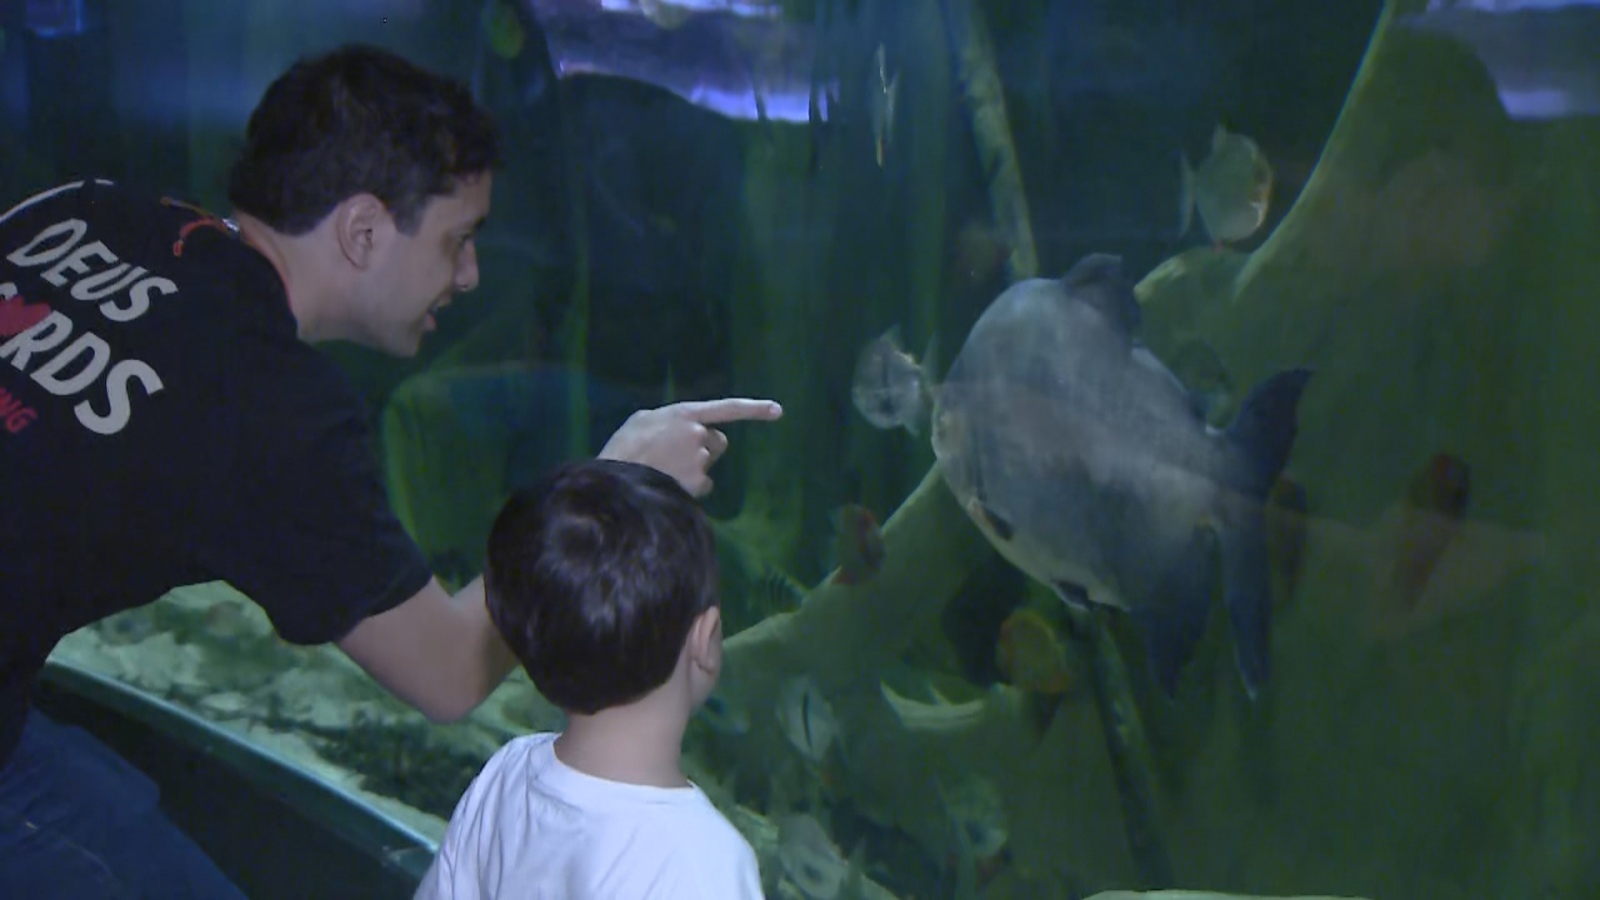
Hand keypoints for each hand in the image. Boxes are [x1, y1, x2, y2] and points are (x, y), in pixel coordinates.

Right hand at [597, 398, 782, 496]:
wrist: (616, 481)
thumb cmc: (622, 448)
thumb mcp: (641, 421)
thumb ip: (668, 420)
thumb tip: (677, 429)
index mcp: (684, 413)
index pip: (727, 408)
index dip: (754, 409)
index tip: (779, 411)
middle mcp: (697, 433)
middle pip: (718, 442)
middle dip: (706, 449)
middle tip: (677, 457)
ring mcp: (699, 459)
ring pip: (707, 466)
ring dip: (693, 470)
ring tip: (664, 473)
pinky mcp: (698, 482)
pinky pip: (702, 486)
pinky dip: (689, 489)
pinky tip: (668, 486)